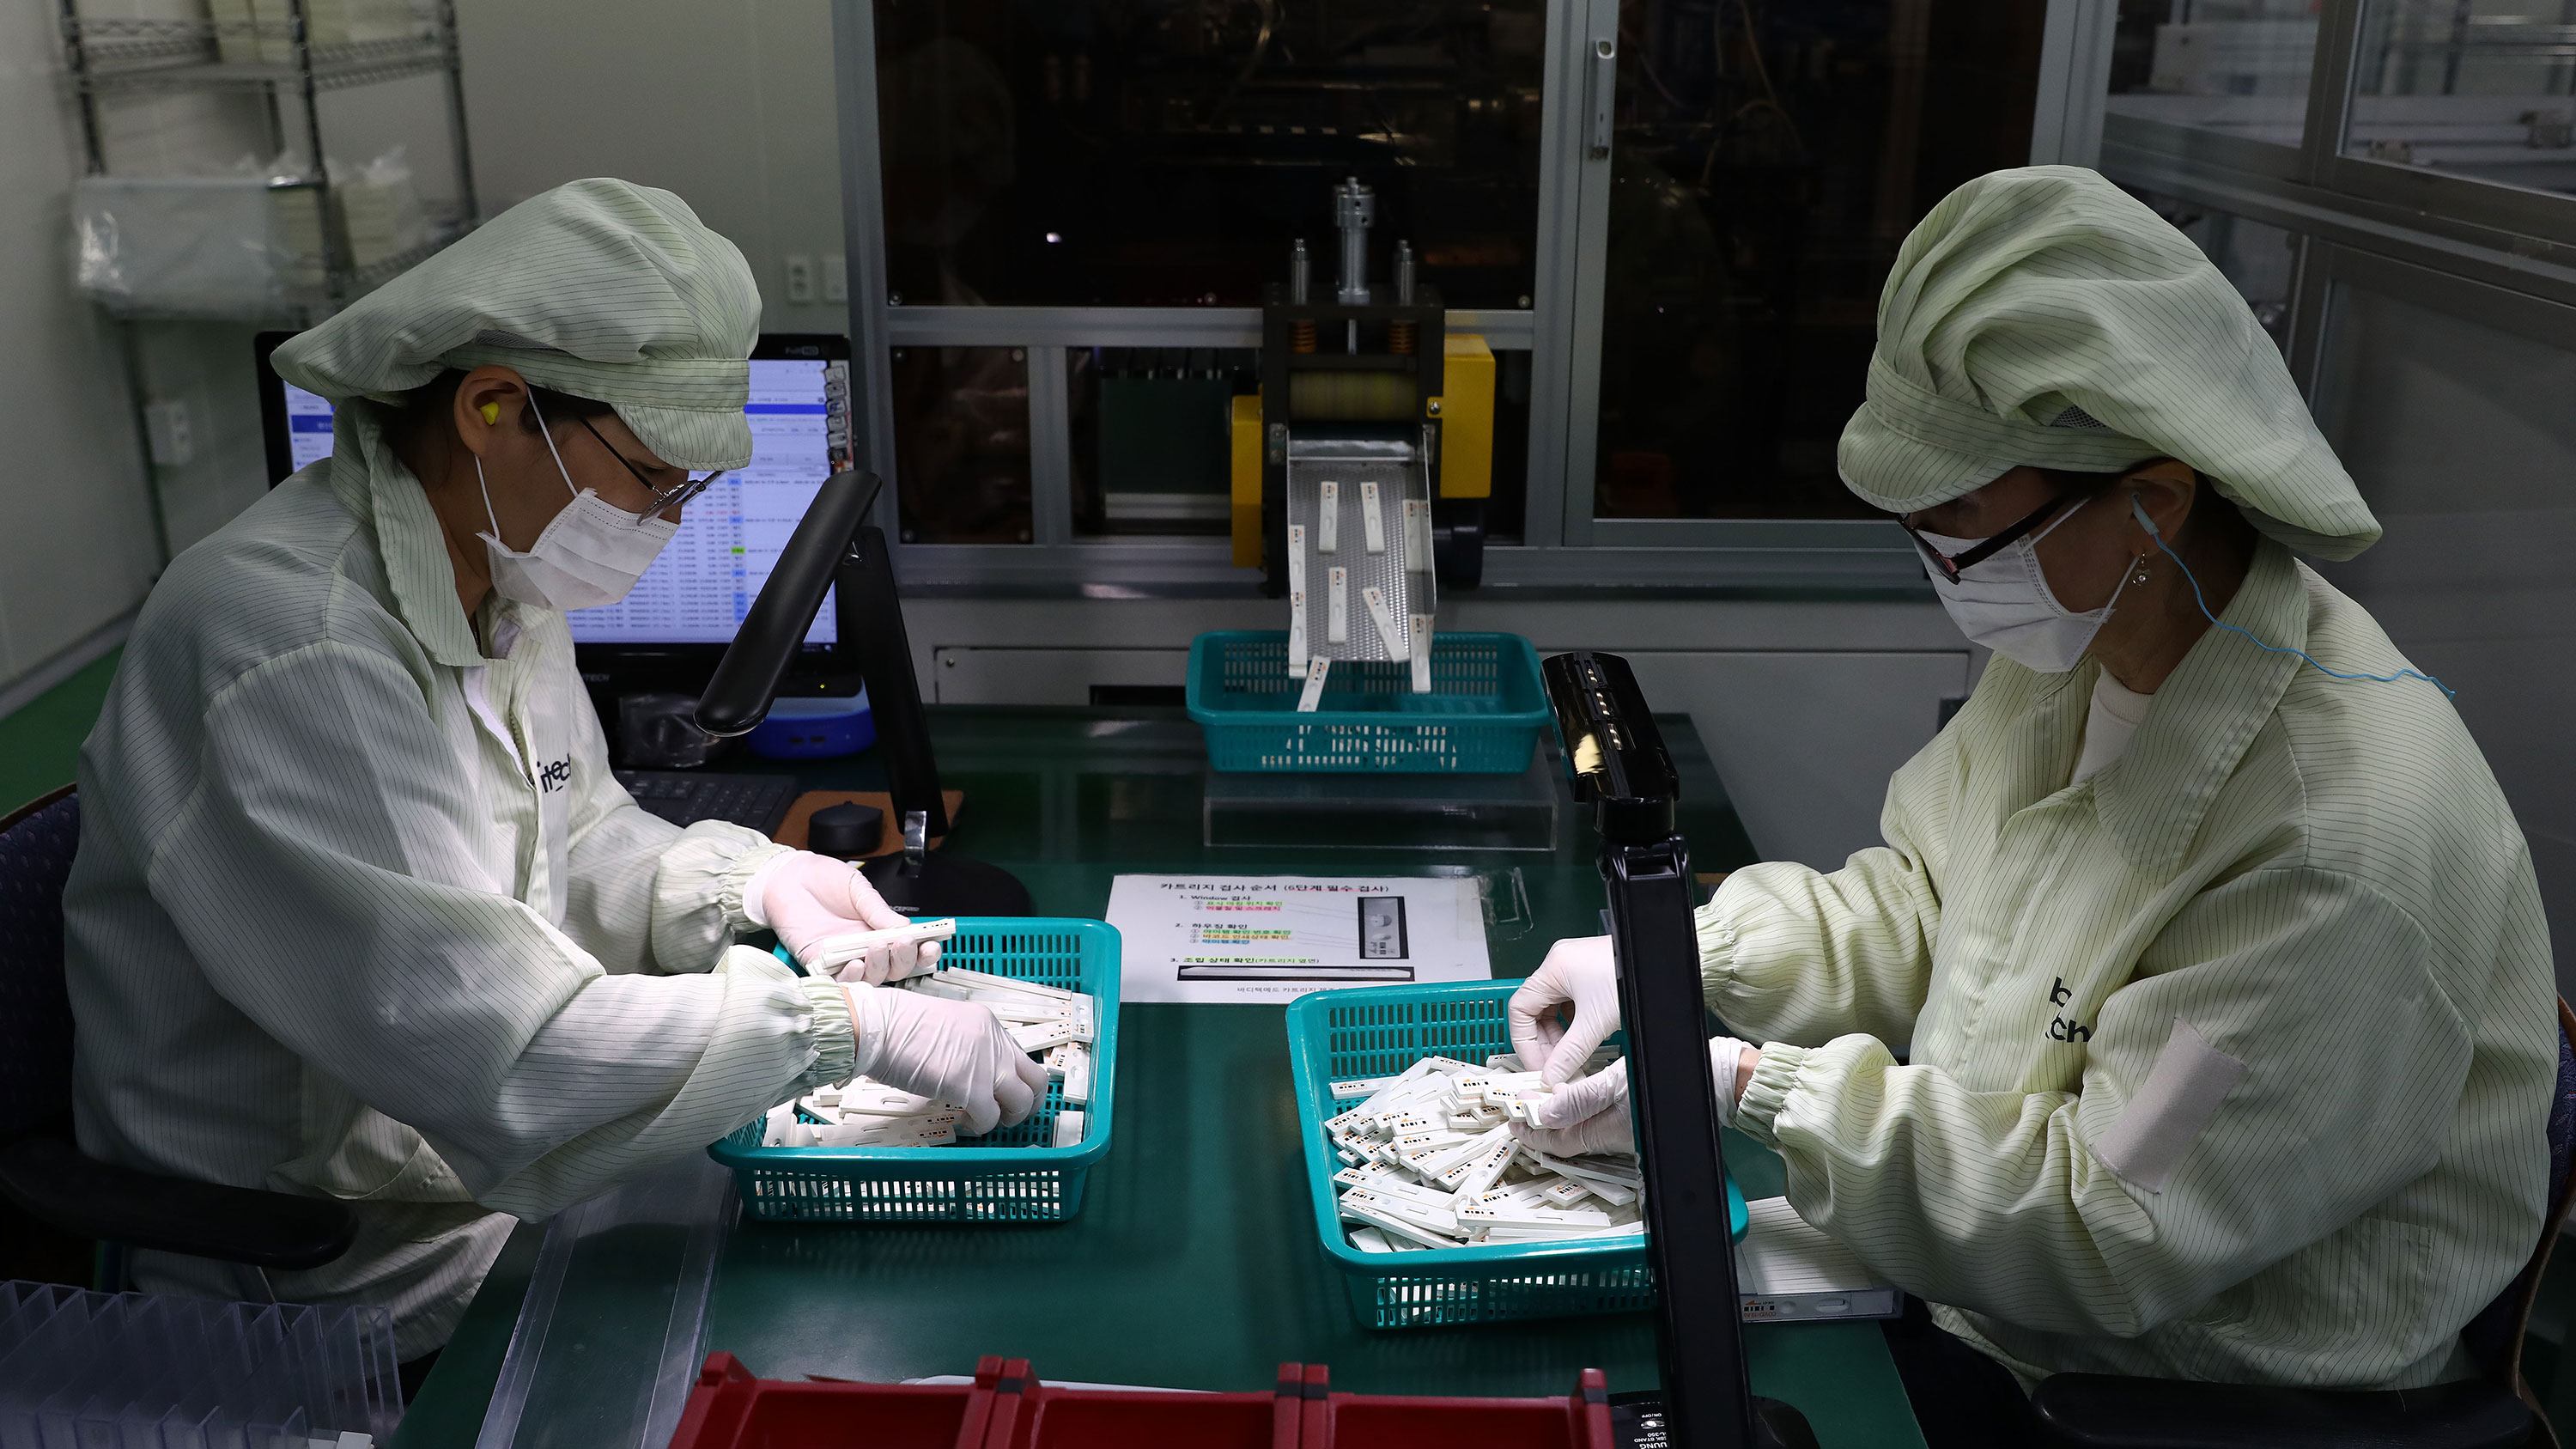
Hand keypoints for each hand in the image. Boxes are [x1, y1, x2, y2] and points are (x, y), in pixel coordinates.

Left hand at [753, 851, 936, 982]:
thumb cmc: (822, 879)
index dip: (923, 951)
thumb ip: (878, 911)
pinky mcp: (819, 965)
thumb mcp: (858, 889)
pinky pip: (840, 982)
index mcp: (879, 929)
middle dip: (906, 959)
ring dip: (881, 968)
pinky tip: (856, 963)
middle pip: (894, 968)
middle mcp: (864, 948)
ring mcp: (844, 959)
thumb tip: (907, 928)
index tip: (934, 945)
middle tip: (906, 942)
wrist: (786, 877)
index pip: (907, 949)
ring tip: (879, 947)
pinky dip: (851, 978)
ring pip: (872, 979)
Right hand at [842, 984, 1046, 1135]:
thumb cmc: (898, 1027)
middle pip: (1035, 1078)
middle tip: (1013, 1113)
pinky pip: (990, 1116)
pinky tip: (968, 1122)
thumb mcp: (946, 1025)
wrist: (879, 1027)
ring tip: (992, 1122)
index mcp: (987, 1024)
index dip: (1018, 1079)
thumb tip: (971, 1071)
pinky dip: (982, 1125)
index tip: (1010, 1092)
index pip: (1020, 1055)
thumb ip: (966, 1046)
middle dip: (1030, 1102)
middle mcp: (993, 1042)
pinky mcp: (968, 1087)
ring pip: (1021, 1101)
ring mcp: (984, 1065)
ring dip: (1010, 1117)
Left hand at [1508, 1037, 1756, 1157]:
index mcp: (1608, 1133)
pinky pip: (1598, 1124)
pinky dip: (1578, 1115)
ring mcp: (1626, 1130)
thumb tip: (1543, 1112)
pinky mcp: (1635, 1119)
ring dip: (1558, 1122)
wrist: (1714, 1080)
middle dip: (1541, 1129)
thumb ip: (1580, 1099)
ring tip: (1539, 1107)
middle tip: (1519, 1113)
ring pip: (1582, 1132)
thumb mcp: (1616, 1083)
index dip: (1532, 1135)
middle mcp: (1615, 1138)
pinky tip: (1572, 1103)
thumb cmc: (1667, 1077)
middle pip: (1567, 1140)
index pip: (1558, 1142)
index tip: (1512, 1123)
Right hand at [1509, 935, 1622, 1084]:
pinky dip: (1572, 1023)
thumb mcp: (1596, 1023)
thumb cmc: (1630, 976)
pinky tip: (1583, 1038)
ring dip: (1559, 1034)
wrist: (1661, 968)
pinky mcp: (1589, 974)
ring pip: (1553, 1008)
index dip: (1524, 1042)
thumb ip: (1570, 1053)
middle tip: (1554, 1066)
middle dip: (1544, 1041)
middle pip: (1536, 1010)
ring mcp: (1574, 967)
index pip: (1519, 1009)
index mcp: (1553, 969)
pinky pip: (1569, 1002)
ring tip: (1570, 1056)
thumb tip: (1552, 1073)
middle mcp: (1560, 964)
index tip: (1536, 1065)